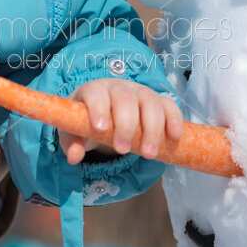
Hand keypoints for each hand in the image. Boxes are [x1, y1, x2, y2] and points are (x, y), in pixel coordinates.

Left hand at [58, 78, 183, 164]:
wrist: (107, 111)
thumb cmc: (88, 121)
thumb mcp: (75, 132)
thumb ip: (72, 142)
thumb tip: (74, 157)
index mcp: (95, 91)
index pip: (97, 94)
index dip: (99, 108)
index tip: (101, 128)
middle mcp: (120, 88)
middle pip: (126, 99)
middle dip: (126, 125)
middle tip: (123, 150)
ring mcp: (142, 93)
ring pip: (150, 104)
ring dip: (152, 129)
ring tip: (149, 154)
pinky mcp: (159, 101)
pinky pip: (170, 106)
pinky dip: (174, 120)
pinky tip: (174, 137)